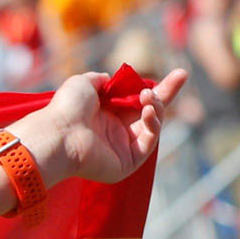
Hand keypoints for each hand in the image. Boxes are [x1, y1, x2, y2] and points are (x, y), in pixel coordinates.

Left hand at [18, 69, 187, 185]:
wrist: (58, 134)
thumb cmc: (66, 108)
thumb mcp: (84, 83)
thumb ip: (102, 80)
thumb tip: (111, 79)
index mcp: (105, 114)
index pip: (136, 101)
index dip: (157, 88)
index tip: (178, 74)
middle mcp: (114, 132)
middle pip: (150, 112)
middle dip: (166, 94)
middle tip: (182, 75)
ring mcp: (121, 149)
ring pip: (152, 125)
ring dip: (156, 107)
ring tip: (148, 97)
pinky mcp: (126, 164)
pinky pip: (148, 142)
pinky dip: (153, 125)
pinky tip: (148, 111)